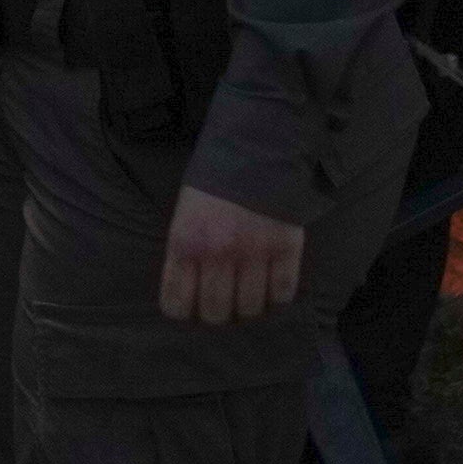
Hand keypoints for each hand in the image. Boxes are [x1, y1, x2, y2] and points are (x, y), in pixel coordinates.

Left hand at [157, 183, 305, 326]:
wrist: (255, 148)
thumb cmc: (214, 184)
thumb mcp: (183, 215)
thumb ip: (183, 255)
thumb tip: (188, 298)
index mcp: (185, 243)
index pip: (177, 305)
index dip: (185, 313)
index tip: (193, 308)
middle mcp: (217, 252)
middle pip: (215, 313)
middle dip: (218, 315)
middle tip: (225, 304)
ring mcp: (253, 251)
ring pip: (249, 309)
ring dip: (249, 309)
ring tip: (249, 296)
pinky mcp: (285, 247)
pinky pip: (282, 293)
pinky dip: (277, 298)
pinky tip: (272, 287)